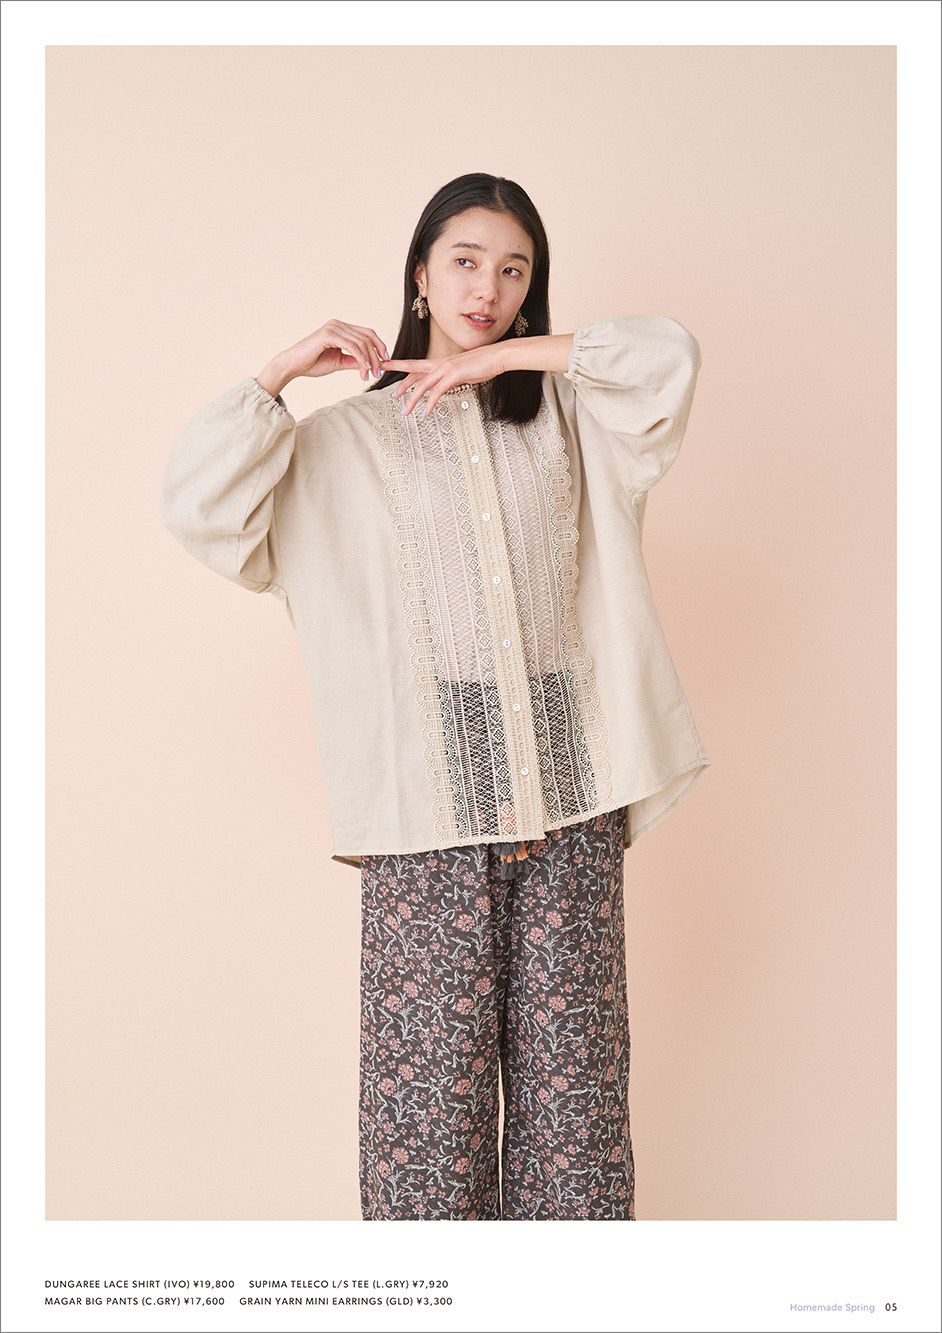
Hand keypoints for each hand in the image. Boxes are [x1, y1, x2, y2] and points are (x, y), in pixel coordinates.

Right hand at [257, 320, 389, 396]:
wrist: (293, 365)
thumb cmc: (313, 363)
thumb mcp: (339, 362)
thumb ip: (355, 361)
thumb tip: (372, 365)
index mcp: (341, 328)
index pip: (367, 333)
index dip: (379, 345)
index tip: (385, 361)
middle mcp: (338, 324)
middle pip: (367, 337)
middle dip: (376, 355)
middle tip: (379, 372)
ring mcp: (333, 327)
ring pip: (361, 342)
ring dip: (369, 360)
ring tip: (370, 374)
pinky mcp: (328, 335)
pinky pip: (352, 346)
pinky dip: (360, 358)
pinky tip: (364, 369)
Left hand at [384, 343, 507, 417]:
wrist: (496, 356)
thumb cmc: (482, 364)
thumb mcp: (462, 371)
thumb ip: (450, 378)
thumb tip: (445, 384)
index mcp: (440, 362)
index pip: (416, 365)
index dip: (400, 367)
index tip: (388, 368)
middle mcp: (440, 364)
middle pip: (413, 371)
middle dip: (399, 380)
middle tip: (389, 392)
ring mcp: (446, 369)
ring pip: (423, 385)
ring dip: (412, 399)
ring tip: (405, 411)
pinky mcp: (454, 375)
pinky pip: (438, 391)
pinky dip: (430, 403)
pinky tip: (426, 412)